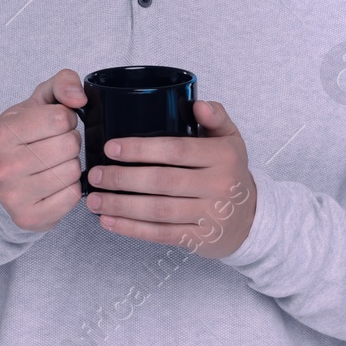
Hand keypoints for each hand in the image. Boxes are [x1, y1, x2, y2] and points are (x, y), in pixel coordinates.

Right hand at [0, 69, 86, 232]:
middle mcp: (3, 166)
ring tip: (55, 164)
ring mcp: (14, 195)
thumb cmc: (22, 139)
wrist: (0, 183)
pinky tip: (56, 184)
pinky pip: (73, 196)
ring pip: (73, 171)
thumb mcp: (37, 104)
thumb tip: (79, 97)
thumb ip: (61, 84)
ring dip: (71, 165)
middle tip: (55, 146)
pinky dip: (71, 189)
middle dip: (70, 142)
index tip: (55, 125)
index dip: (66, 119)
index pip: (61, 118)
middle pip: (69, 145)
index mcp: (2, 133)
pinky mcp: (29, 218)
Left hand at [85, 99, 256, 258]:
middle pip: (162, 182)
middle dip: (123, 178)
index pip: (176, 150)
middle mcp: (218, 186)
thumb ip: (215, 116)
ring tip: (94, 199)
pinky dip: (131, 229)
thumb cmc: (230, 172)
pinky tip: (109, 221)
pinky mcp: (199, 240)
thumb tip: (197, 105)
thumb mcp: (230, 139)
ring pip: (158, 211)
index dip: (140, 149)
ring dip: (121, 205)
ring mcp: (209, 216)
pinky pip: (160, 234)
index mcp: (223, 156)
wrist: (250, 218)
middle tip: (95, 174)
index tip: (111, 148)